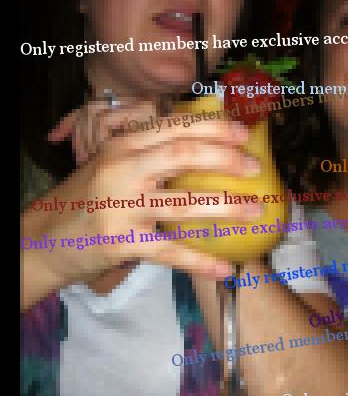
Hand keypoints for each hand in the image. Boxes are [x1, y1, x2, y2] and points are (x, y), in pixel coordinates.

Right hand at [23, 99, 260, 287]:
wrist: (43, 238)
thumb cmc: (88, 197)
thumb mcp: (113, 163)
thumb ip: (150, 152)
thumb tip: (205, 145)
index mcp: (124, 145)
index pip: (175, 127)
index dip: (215, 127)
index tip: (244, 133)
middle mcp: (123, 169)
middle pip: (183, 154)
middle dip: (226, 159)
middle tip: (256, 167)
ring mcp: (122, 207)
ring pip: (183, 203)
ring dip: (226, 206)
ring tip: (255, 210)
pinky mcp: (122, 242)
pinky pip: (170, 252)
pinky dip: (201, 262)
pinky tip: (226, 269)